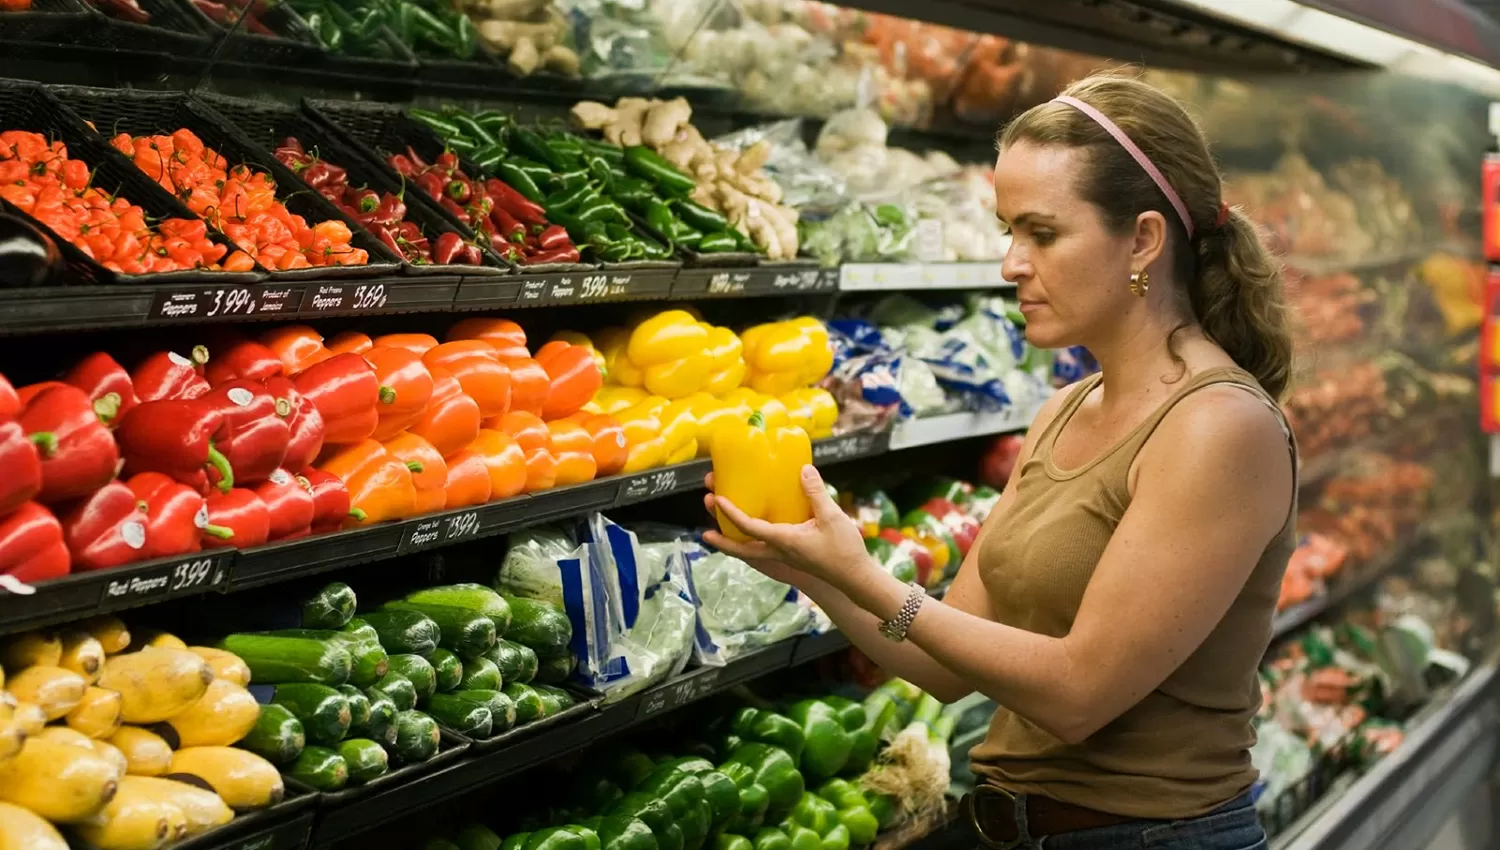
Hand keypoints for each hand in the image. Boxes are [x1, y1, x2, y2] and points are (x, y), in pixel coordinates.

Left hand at [702, 464, 871, 593]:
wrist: (855, 578)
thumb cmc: (844, 550)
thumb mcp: (831, 517)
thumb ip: (815, 493)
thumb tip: (803, 469)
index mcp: (783, 541)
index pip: (749, 527)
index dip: (730, 513)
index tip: (716, 499)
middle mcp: (778, 551)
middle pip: (740, 548)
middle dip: (721, 536)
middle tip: (706, 521)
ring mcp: (783, 556)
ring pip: (749, 549)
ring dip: (732, 537)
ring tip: (719, 520)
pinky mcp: (790, 556)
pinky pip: (762, 548)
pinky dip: (750, 538)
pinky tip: (754, 525)